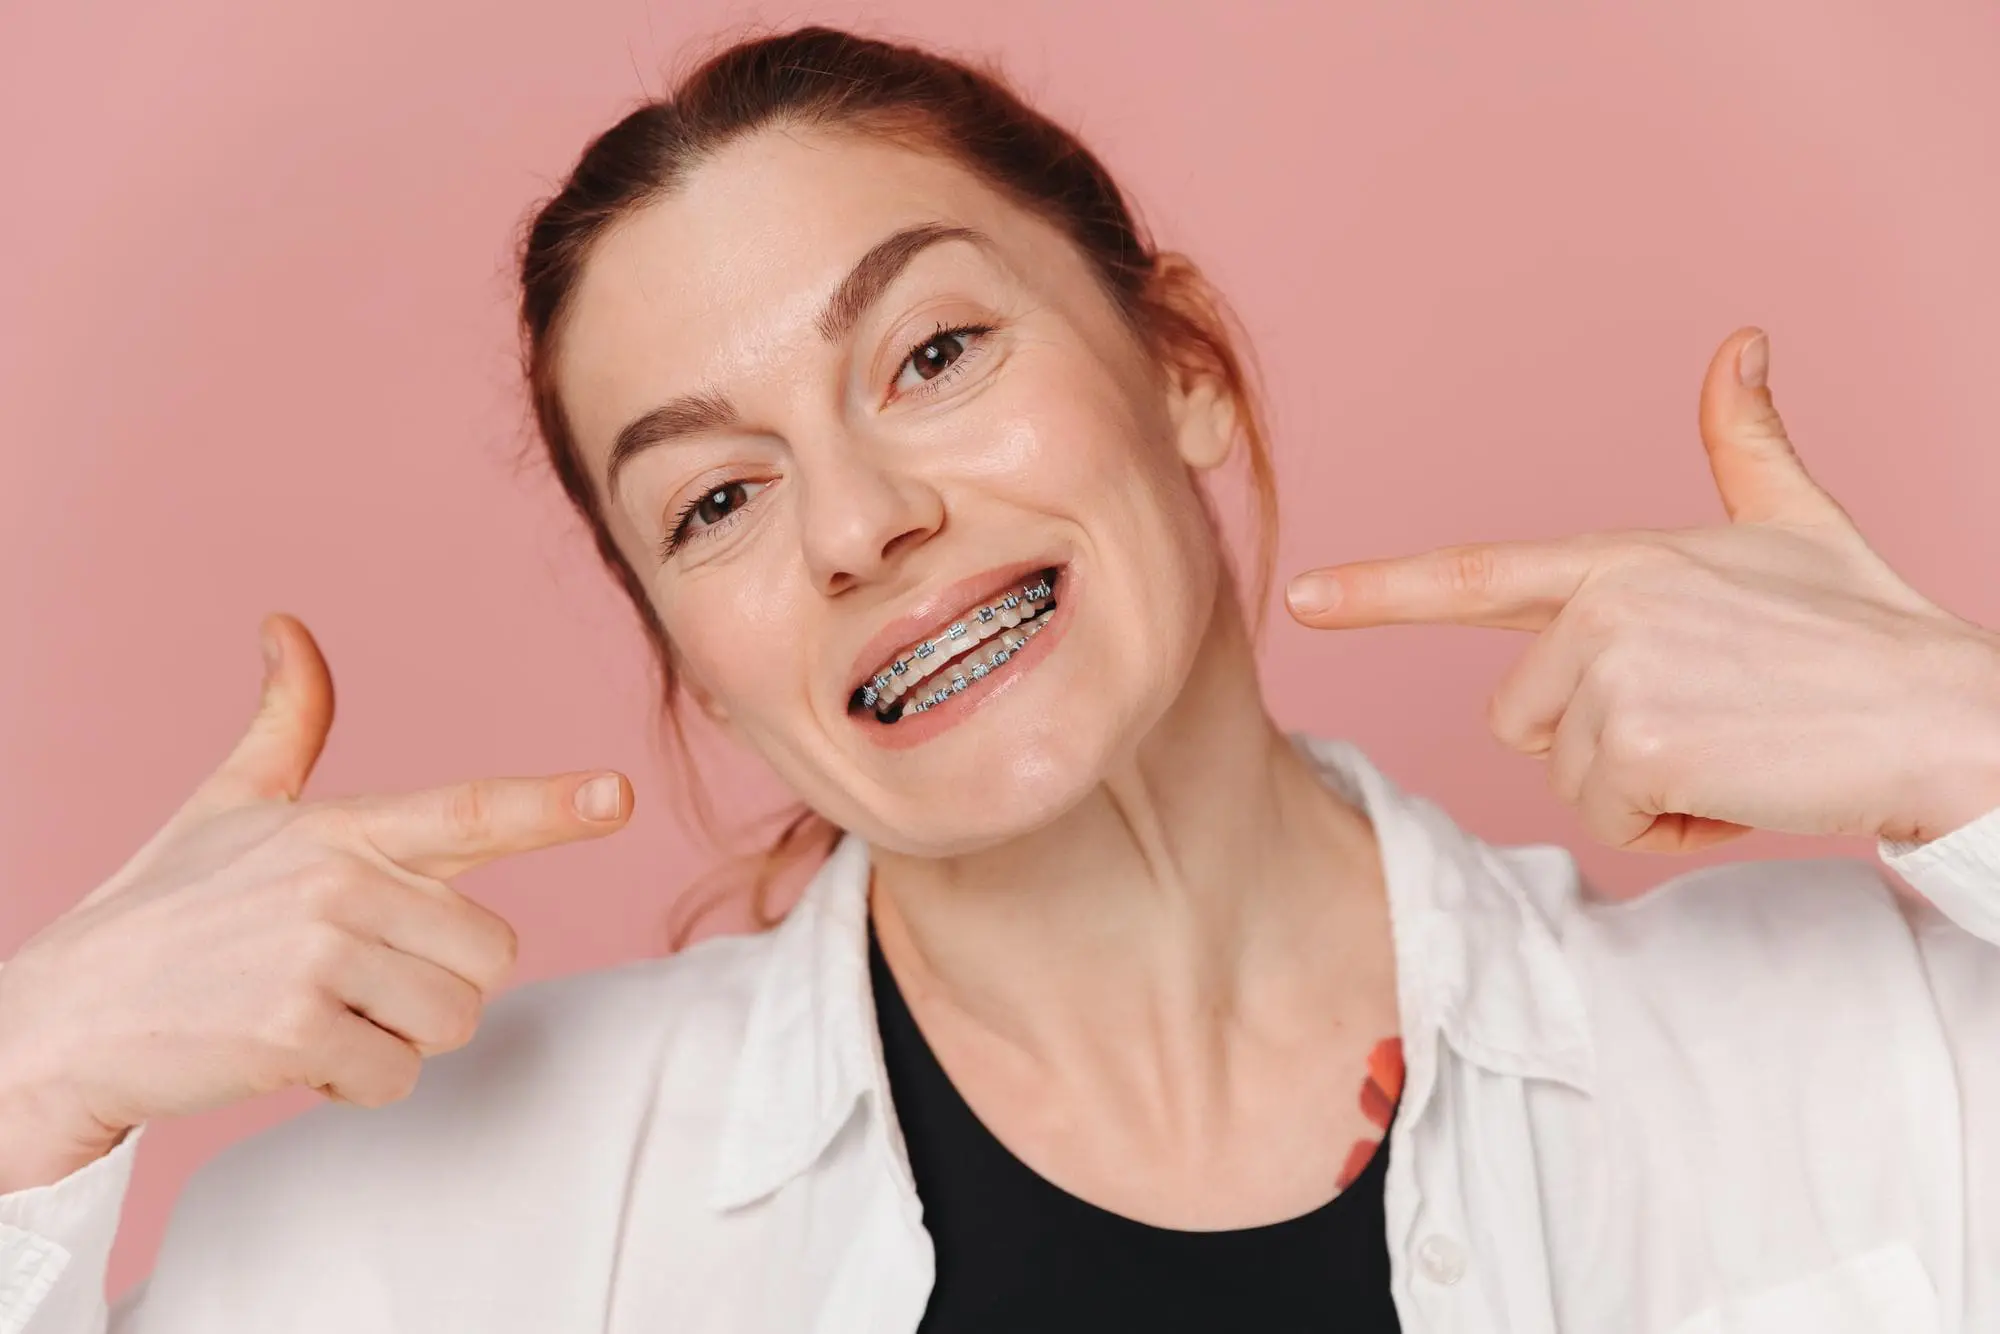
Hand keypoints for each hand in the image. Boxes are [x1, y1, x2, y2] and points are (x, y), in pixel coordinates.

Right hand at [0, 614, 631, 1183]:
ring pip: (454, 1019)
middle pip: (491, 955)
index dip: (553, 805)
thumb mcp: (227, 806)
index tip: (619, 795)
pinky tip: (286, 1053)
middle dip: (436, 983)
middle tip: (349, 978)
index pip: (471, 811)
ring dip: (396, 1036)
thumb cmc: (162, 911)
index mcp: (342, 827)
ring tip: (314, 1010)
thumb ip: (285, 723)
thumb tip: (286, 626)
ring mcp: (315, 956)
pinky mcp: (291, 1031)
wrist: (63, 1019)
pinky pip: (395, 1077)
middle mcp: (338, 881)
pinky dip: (351, 1082)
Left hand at [1284, 328, 1999, 852]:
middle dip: (1604, 742)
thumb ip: (1746, 445)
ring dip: (1646, 786)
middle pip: (1520, 718)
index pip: (1475, 575)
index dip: (1381, 591)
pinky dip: (1674, 824)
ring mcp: (1611, 670)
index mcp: (1618, 560)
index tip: (1303, 601)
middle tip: (1713, 719)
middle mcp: (1601, 605)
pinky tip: (1743, 785)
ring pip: (1565, 774)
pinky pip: (1608, 816)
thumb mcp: (1797, 527)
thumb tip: (1743, 344)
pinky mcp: (1632, 742)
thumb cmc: (1868, 633)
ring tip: (1736, 746)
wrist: (1947, 715)